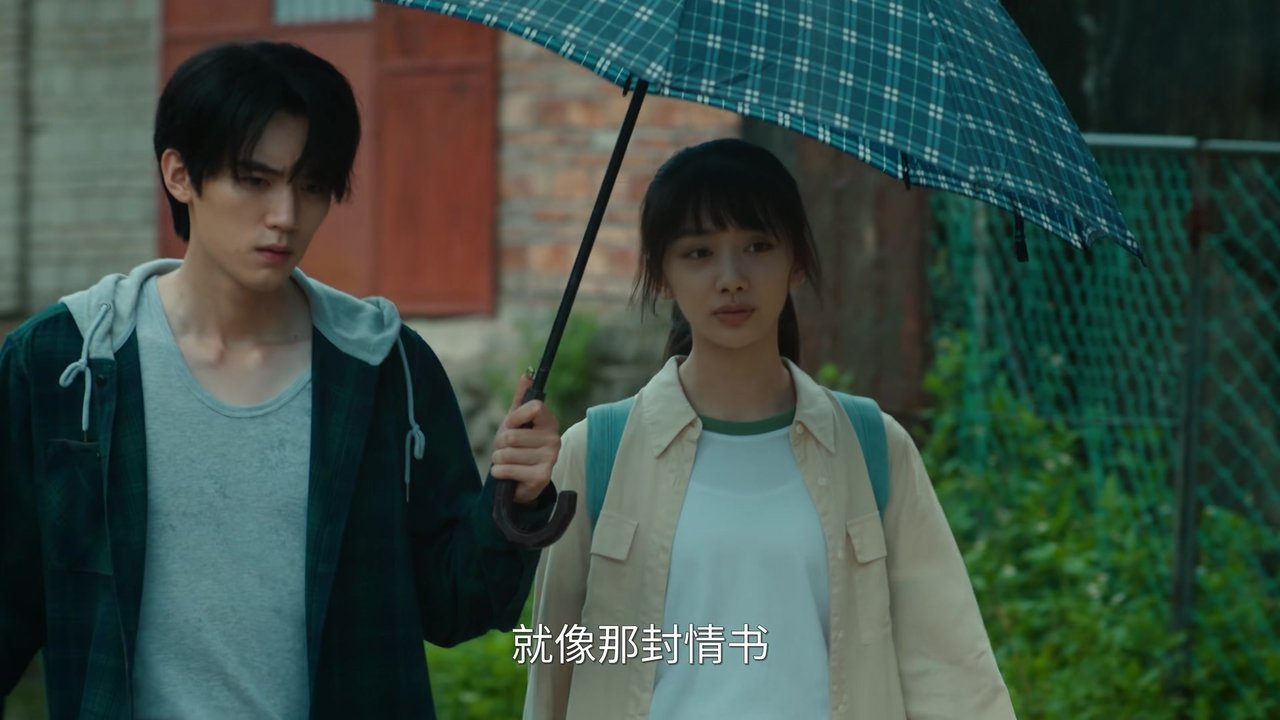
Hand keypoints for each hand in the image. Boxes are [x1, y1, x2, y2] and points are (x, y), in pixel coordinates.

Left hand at [491, 372, 560, 503]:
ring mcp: (550, 459)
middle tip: (507, 449)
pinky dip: (499, 472)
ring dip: (498, 460)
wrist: (520, 481)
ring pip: (506, 453)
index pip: (533, 406)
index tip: (512, 425)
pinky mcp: (541, 477)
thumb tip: (526, 374)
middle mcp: (554, 439)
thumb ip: (520, 399)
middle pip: (511, 435)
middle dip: (500, 444)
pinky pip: (506, 469)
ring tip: (508, 462)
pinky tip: (507, 474)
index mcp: (549, 422)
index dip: (515, 417)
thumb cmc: (518, 447)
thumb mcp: (516, 422)